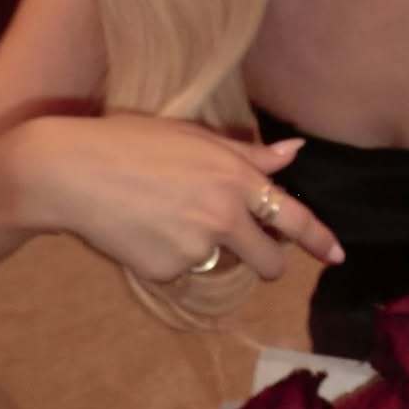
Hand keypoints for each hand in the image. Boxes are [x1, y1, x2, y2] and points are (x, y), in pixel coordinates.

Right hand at [9, 113, 341, 282]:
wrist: (72, 172)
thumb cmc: (132, 141)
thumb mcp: (195, 137)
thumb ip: (248, 154)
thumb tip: (294, 151)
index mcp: (236, 178)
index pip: (293, 216)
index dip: (319, 239)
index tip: (336, 255)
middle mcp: (225, 216)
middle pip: (269, 261)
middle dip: (266, 260)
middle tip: (245, 247)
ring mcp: (197, 248)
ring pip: (219, 263)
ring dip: (207, 250)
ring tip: (165, 215)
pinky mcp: (167, 272)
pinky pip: (180, 272)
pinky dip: (167, 257)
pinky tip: (141, 230)